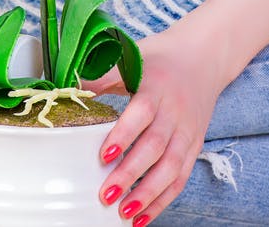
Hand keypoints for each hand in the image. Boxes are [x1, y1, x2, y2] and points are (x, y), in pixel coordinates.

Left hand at [85, 20, 234, 225]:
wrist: (204, 56)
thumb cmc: (160, 59)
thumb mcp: (131, 58)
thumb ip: (100, 75)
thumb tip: (64, 88)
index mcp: (156, 86)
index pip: (142, 113)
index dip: (123, 135)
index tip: (103, 156)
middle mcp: (175, 111)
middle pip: (155, 146)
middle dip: (131, 173)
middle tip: (107, 195)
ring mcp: (188, 131)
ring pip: (171, 167)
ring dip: (148, 193)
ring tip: (124, 212)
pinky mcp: (195, 145)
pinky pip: (181, 177)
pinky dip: (163, 199)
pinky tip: (143, 216)